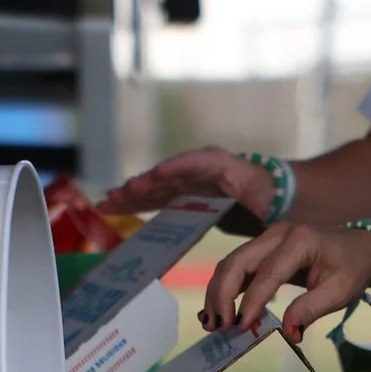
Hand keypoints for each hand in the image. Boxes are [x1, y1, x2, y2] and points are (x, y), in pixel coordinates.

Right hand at [103, 146, 275, 217]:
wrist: (258, 189)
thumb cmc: (262, 190)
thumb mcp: (264, 195)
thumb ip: (258, 202)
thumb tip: (260, 209)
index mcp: (218, 163)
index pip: (195, 162)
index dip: (176, 167)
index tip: (159, 173)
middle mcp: (194, 168)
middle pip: (166, 175)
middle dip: (143, 184)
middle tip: (121, 192)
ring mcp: (182, 180)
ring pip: (153, 187)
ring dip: (130, 195)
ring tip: (107, 202)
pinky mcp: (175, 193)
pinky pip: (151, 198)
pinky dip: (133, 203)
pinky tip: (112, 207)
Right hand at [202, 224, 370, 342]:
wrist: (360, 246)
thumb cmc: (352, 268)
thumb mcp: (340, 292)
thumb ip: (312, 309)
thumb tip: (288, 333)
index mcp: (300, 241)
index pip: (268, 272)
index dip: (252, 300)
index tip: (241, 327)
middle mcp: (278, 234)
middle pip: (238, 261)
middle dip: (222, 294)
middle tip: (218, 326)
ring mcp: (268, 238)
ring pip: (232, 263)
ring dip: (218, 292)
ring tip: (213, 322)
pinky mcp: (263, 248)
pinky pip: (238, 266)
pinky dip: (225, 287)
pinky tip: (218, 310)